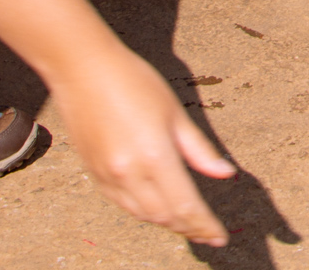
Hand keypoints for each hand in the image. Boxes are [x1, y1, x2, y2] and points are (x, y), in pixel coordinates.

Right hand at [51, 45, 235, 244]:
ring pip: (143, 215)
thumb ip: (199, 149)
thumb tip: (225, 173)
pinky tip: (157, 208)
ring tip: (188, 225)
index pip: (186, 206)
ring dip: (167, 223)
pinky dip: (144, 212)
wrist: (83, 71)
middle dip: (189, 228)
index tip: (220, 237)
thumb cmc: (134, 82)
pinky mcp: (93, 173)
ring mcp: (108, 176)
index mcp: (155, 156)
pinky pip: (123, 205)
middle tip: (207, 234)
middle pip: (164, 216)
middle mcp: (129, 173)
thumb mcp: (175, 113)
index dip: (205, 225)